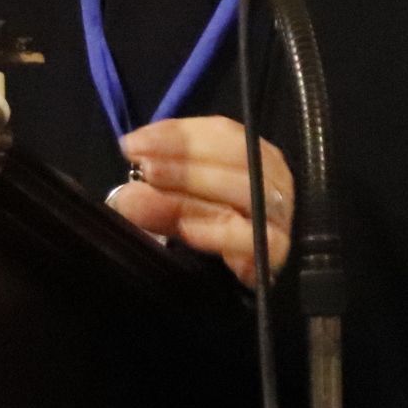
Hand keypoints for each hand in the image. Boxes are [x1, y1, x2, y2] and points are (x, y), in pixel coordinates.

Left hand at [108, 116, 293, 285]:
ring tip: (155, 193)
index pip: (221, 132)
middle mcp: (274, 177)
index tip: (133, 144)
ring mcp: (280, 214)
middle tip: (144, 167)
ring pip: (247, 191)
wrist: (240, 275)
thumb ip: (156, 197)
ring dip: (197, 187)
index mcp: (253, 153)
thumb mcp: (177, 204)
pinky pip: (254, 238)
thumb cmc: (207, 224)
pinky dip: (220, 232)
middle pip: (238, 156)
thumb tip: (126, 195)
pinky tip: (188, 230)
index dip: (177, 135)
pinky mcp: (278, 252)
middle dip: (186, 159)